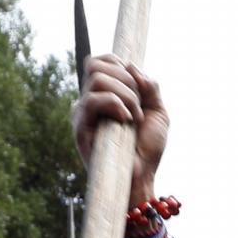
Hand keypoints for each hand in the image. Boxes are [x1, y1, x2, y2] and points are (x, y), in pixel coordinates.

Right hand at [74, 55, 168, 197]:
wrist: (142, 176)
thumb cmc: (147, 148)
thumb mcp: (158, 110)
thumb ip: (149, 86)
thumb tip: (131, 67)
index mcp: (103, 94)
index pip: (100, 61)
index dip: (119, 64)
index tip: (138, 87)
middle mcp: (89, 101)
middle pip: (96, 64)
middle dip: (126, 80)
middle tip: (138, 105)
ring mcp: (82, 114)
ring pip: (97, 79)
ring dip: (125, 94)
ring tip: (134, 117)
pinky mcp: (80, 127)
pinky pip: (93, 100)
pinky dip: (116, 104)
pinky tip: (126, 121)